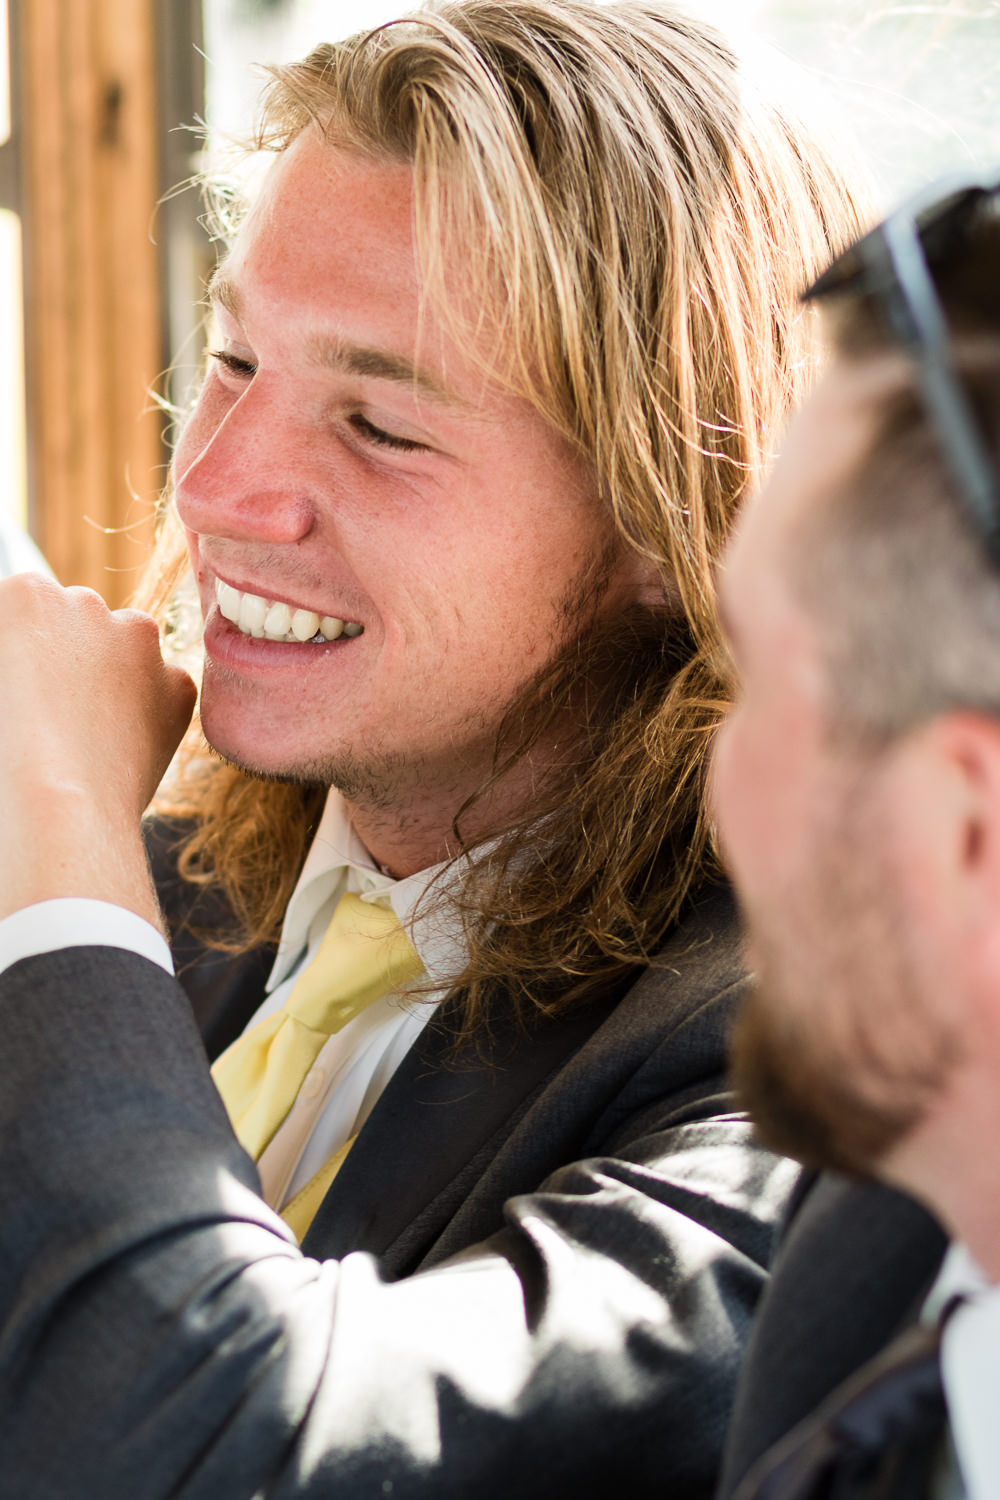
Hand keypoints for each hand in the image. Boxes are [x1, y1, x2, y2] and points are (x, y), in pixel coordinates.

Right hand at [0, 573, 196, 924]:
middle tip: (52, 713)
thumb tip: (31, 670)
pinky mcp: (178, 682)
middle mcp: (87, 602)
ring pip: (125, 650)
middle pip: (77, 623)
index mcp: (27, 594)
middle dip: (69, 655)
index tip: (23, 686)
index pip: (27, 611)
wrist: (57, 810)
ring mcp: (140, 640)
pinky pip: (162, 688)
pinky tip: (120, 745)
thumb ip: (14, 654)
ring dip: (110, 676)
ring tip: (85, 731)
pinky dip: (148, 711)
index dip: (23, 653)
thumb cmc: (4, 756)